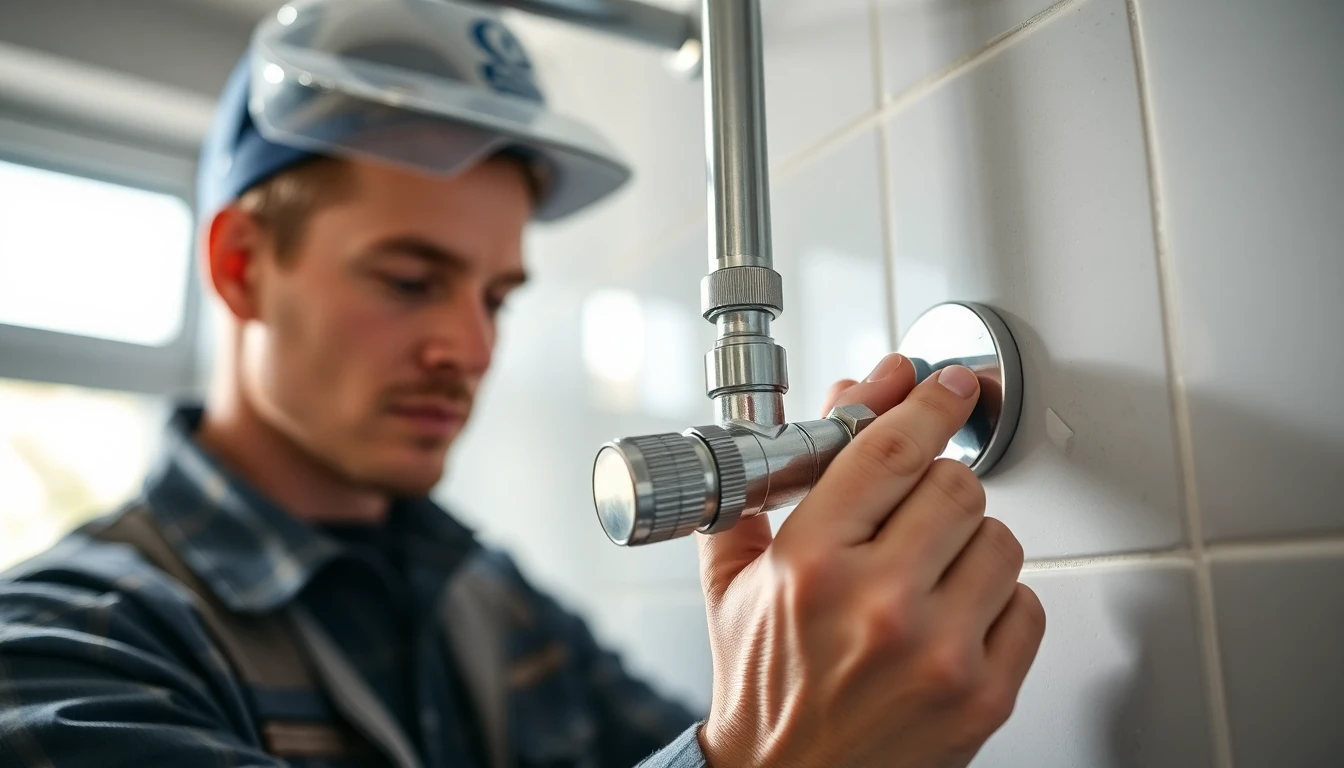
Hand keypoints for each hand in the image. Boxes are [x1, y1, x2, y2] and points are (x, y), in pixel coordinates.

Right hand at [696, 353, 1044, 767]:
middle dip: (938, 486)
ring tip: (928, 576)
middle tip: (916, 512)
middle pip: (956, 485)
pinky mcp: (984, 695)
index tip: (947, 385)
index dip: (926, 403)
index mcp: (809, 565)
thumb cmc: (763, 681)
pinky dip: (997, 603)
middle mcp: (878, 604)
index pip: (890, 450)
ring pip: (1000, 539)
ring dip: (970, 544)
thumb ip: (772, 484)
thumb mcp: (733, 578)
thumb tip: (846, 400)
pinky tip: (953, 620)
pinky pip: (1028, 604)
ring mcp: (939, 652)